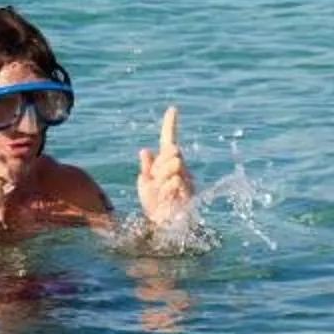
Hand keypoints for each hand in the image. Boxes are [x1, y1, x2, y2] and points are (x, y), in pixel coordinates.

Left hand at [136, 104, 192, 222]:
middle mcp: (179, 167)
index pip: (168, 139)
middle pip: (172, 149)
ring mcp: (186, 177)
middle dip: (160, 163)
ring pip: (174, 163)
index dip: (170, 124)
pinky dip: (165, 189)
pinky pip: (175, 180)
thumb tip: (145, 150)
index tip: (173, 109)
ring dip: (162, 178)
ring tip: (160, 193)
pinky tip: (164, 199)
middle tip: (154, 180)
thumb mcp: (145, 184)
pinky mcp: (188, 189)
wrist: (162, 224)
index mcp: (166, 163)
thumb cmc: (154, 204)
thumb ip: (147, 168)